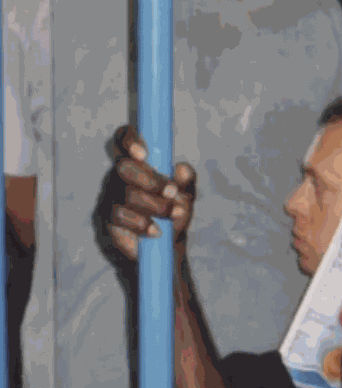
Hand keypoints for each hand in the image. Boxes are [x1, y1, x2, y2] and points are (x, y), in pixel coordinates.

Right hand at [106, 124, 195, 260]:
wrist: (167, 248)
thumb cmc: (174, 214)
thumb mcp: (186, 197)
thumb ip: (186, 182)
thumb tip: (182, 169)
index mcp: (137, 162)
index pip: (123, 139)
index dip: (129, 140)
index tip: (144, 154)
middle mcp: (120, 176)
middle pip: (124, 167)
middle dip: (151, 180)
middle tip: (172, 192)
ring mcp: (112, 196)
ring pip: (126, 193)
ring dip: (155, 205)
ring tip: (173, 214)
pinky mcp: (109, 218)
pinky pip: (120, 215)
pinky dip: (143, 224)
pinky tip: (156, 231)